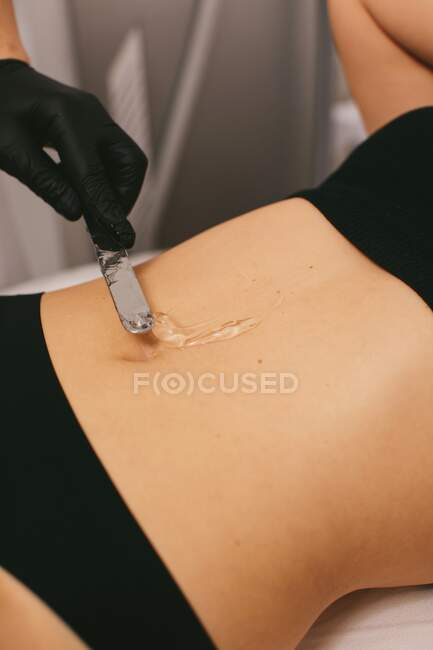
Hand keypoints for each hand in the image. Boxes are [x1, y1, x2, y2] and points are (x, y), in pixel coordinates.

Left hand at [0, 59, 147, 248]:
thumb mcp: (9, 149)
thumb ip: (44, 181)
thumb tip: (76, 212)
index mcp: (66, 115)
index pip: (94, 172)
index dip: (107, 208)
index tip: (117, 236)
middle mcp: (91, 114)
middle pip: (130, 163)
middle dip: (123, 198)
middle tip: (107, 224)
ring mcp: (96, 118)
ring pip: (126, 162)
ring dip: (116, 192)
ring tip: (94, 213)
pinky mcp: (95, 126)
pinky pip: (113, 158)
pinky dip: (106, 182)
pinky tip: (85, 194)